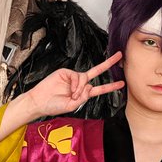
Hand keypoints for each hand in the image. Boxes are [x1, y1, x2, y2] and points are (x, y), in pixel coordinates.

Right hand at [0, 53, 123, 138]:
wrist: (39, 102)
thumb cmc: (53, 106)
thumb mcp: (72, 106)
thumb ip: (83, 97)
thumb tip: (89, 85)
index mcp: (82, 93)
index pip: (99, 89)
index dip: (110, 86)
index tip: (121, 83)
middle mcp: (79, 83)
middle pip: (96, 72)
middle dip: (108, 63)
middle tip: (119, 55)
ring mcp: (72, 77)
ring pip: (85, 78)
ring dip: (80, 88)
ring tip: (72, 95)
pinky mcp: (65, 72)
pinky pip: (77, 76)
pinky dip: (76, 84)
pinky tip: (70, 90)